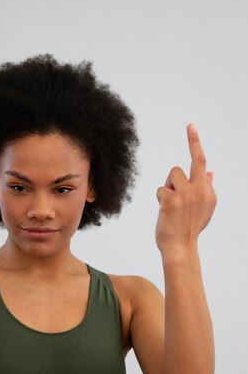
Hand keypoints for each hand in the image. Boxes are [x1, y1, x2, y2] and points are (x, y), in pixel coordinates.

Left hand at [155, 124, 216, 253]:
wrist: (180, 249)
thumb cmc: (188, 229)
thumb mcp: (203, 210)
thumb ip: (206, 190)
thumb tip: (212, 172)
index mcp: (209, 193)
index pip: (203, 164)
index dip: (195, 144)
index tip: (191, 126)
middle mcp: (201, 190)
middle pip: (194, 161)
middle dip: (194, 141)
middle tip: (191, 125)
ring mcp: (187, 194)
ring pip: (172, 175)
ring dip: (169, 186)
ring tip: (171, 204)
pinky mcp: (172, 199)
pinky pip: (161, 190)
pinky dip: (160, 199)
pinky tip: (165, 212)